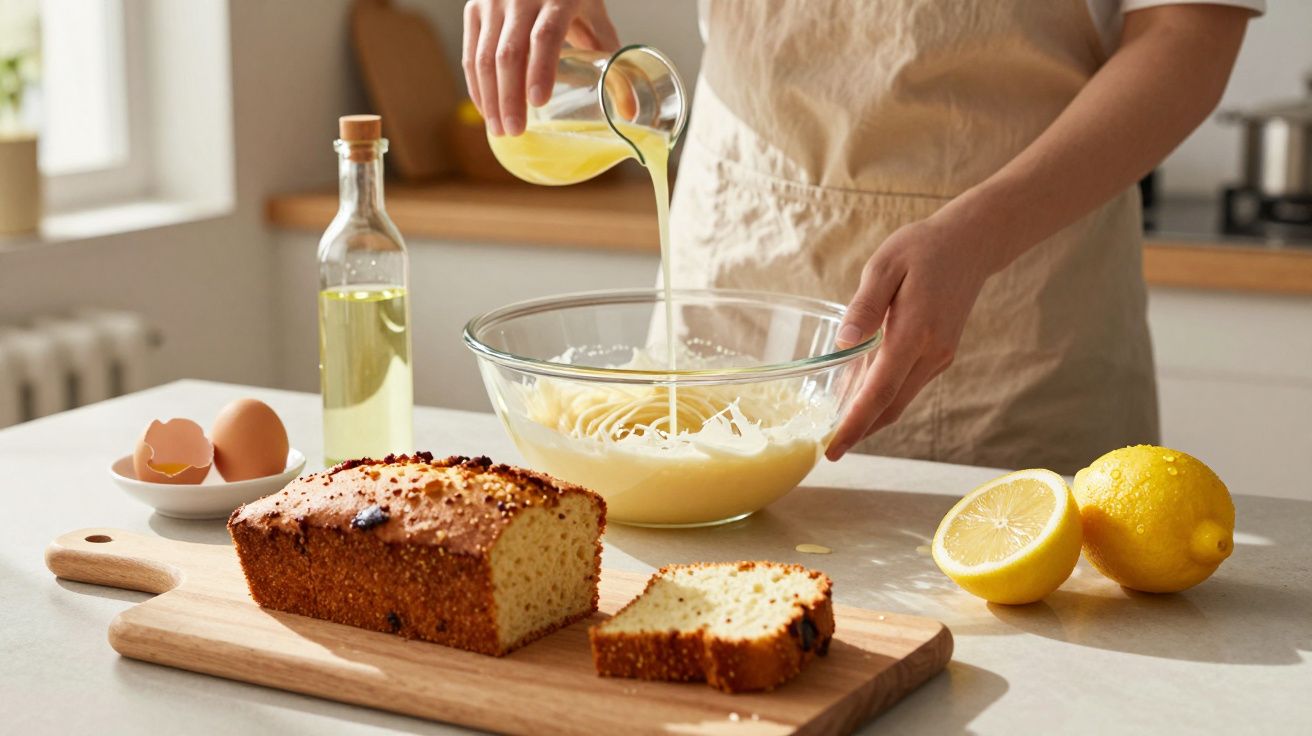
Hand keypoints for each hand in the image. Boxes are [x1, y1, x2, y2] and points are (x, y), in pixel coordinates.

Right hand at [462, 0, 618, 136]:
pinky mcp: (474, 8)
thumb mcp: (595, 19)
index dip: (540, 70)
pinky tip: (486, 109)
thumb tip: (629, 113)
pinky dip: (477, 86)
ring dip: (490, 98)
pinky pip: (471, 53)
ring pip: (484, 57)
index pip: (545, 36)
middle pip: (509, 53)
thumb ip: (611, 60)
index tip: (538, 103)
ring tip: (500, 130)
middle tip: (516, 131)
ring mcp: (493, 1)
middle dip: (509, 97)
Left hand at [825, 214, 996, 460]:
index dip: (855, 423)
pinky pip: (908, 385)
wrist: (972, 243)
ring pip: (900, 400)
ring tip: (839, 429)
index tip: (833, 447)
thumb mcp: (885, 265)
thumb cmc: (923, 249)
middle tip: (828, 449)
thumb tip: (843, 343)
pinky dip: (884, 398)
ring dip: (872, 418)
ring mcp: (939, 357)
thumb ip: (864, 306)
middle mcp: (931, 353)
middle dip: (860, 431)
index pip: (880, 391)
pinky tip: (862, 397)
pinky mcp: (940, 354)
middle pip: (891, 406)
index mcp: (914, 332)